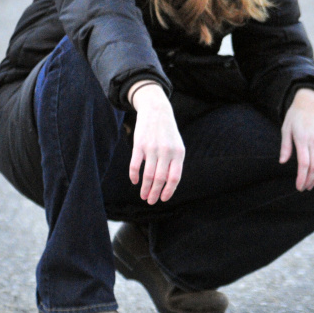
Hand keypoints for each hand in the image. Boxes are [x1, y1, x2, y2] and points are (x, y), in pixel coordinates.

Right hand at [128, 81, 184, 203]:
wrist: (157, 110)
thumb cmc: (168, 133)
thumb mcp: (177, 146)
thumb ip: (174, 163)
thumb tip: (167, 185)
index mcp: (179, 153)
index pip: (174, 177)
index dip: (169, 190)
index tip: (163, 199)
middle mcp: (166, 151)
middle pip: (160, 179)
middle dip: (155, 193)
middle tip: (150, 201)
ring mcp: (152, 148)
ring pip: (148, 174)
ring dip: (145, 188)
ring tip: (143, 195)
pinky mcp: (139, 145)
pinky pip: (135, 165)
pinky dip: (134, 176)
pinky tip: (134, 181)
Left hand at [279, 88, 313, 191]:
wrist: (312, 101)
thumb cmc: (296, 115)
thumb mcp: (286, 128)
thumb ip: (285, 146)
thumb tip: (283, 162)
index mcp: (303, 139)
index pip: (304, 164)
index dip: (302, 178)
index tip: (298, 187)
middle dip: (309, 180)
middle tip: (303, 188)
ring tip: (311, 183)